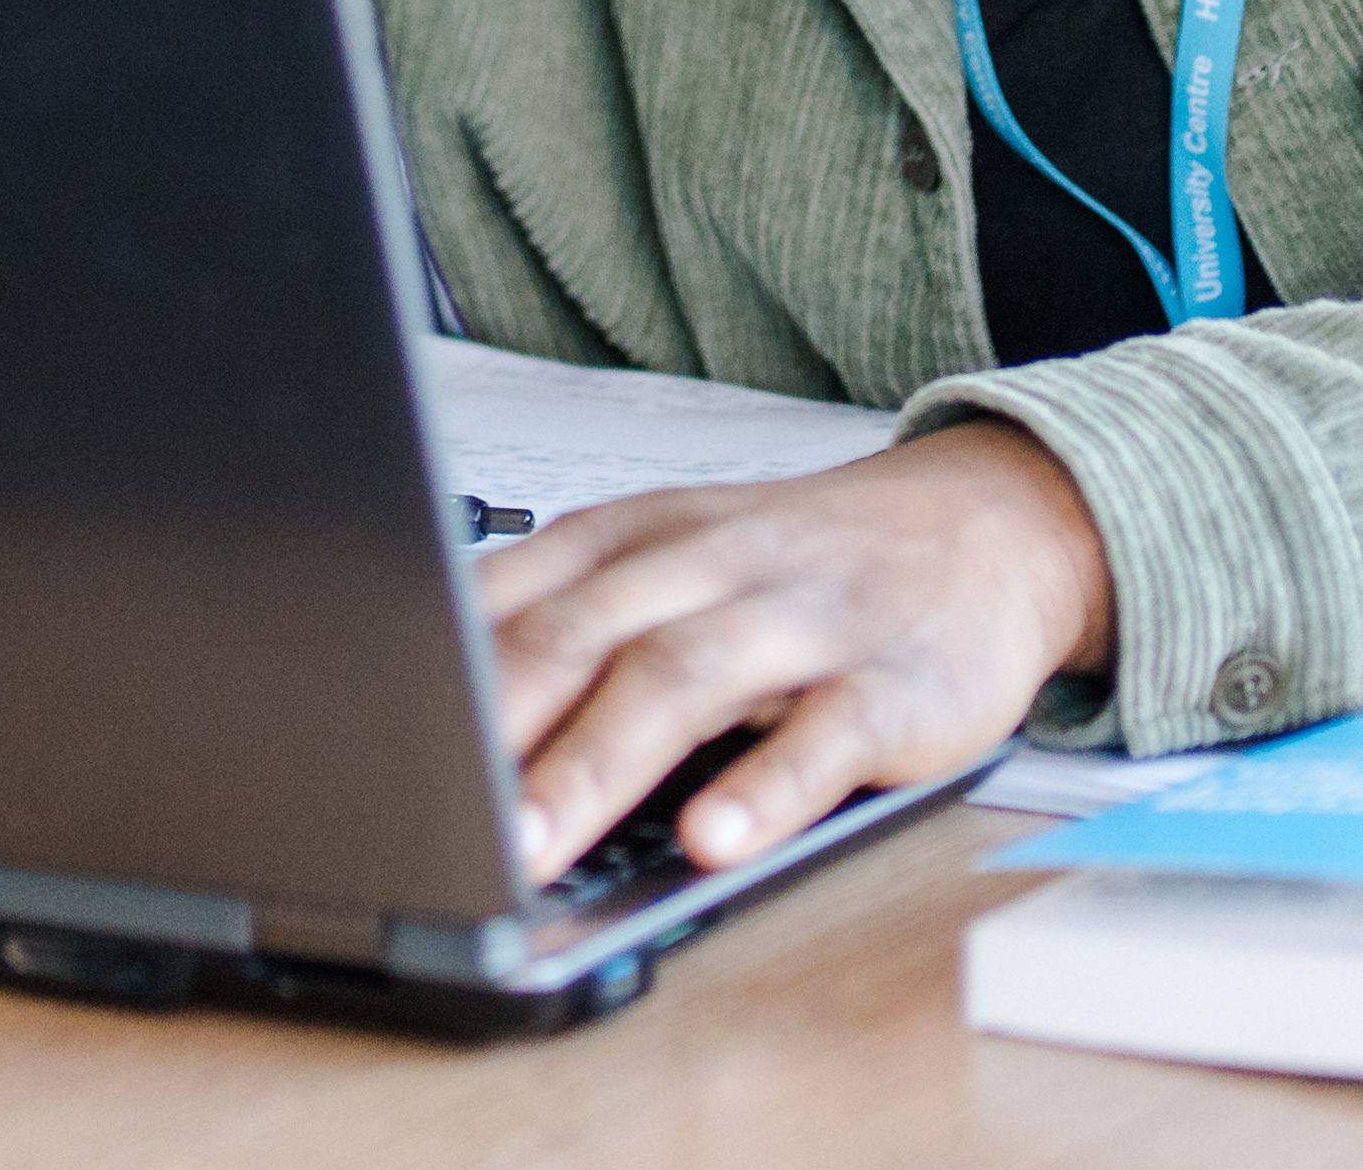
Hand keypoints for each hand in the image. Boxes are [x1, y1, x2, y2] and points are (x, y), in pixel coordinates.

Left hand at [473, 423, 1115, 878]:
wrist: (989, 522)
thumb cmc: (803, 562)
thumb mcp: (670, 560)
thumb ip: (561, 616)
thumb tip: (428, 703)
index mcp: (639, 538)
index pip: (518, 594)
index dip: (439, 667)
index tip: (373, 735)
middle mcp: (712, 565)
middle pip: (586, 636)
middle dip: (503, 728)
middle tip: (434, 811)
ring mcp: (803, 621)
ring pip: (685, 679)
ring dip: (601, 761)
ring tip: (536, 841)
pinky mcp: (892, 684)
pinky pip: (824, 737)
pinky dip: (766, 788)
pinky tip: (715, 838)